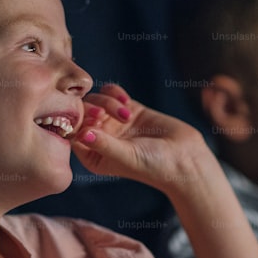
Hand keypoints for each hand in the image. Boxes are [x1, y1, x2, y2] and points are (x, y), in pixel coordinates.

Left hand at [71, 84, 209, 191]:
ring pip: (97, 100)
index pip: (73, 132)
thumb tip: (82, 133)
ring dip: (108, 102)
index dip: (78, 121)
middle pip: (82, 113)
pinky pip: (111, 93)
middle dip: (93, 109)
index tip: (95, 118)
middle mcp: (100, 138)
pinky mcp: (128, 110)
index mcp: (93, 155)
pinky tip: (126, 100)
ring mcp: (113, 123)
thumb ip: (103, 144)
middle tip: (104, 113)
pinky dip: (115, 92)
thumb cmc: (154, 165)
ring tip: (126, 114)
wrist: (184, 158)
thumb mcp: (126, 156)